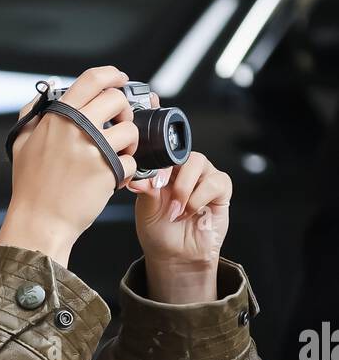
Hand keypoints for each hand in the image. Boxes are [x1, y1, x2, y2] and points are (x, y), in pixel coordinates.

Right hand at [0, 65, 140, 263]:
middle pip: (116, 99)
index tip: (120, 79)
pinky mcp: (107, 172)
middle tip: (120, 122)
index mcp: (57, 116)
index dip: (112, 75)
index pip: (91, 80)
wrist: (39, 222)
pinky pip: (131, 161)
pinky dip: (127, 169)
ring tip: (120, 152)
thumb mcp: (21, 143)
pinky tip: (115, 176)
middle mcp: (76, 128)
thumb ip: (32, 114)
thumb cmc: (30, 187)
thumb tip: (45, 92)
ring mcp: (93, 150)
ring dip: (130, 140)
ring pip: (130, 130)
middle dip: (124, 109)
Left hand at [122, 93, 230, 268]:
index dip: (160, 120)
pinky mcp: (220, 190)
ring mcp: (204, 176)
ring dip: (184, 188)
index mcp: (164, 166)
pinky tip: (189, 212)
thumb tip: (138, 177)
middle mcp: (184, 167)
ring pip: (198, 163)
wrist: (174, 256)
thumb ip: (145, 188)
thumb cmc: (158, 230)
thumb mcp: (144, 208)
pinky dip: (198, 198)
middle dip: (172, 166)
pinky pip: (213, 182)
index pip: (164, 138)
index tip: (151, 103)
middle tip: (160, 187)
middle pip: (183, 149)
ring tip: (175, 210)